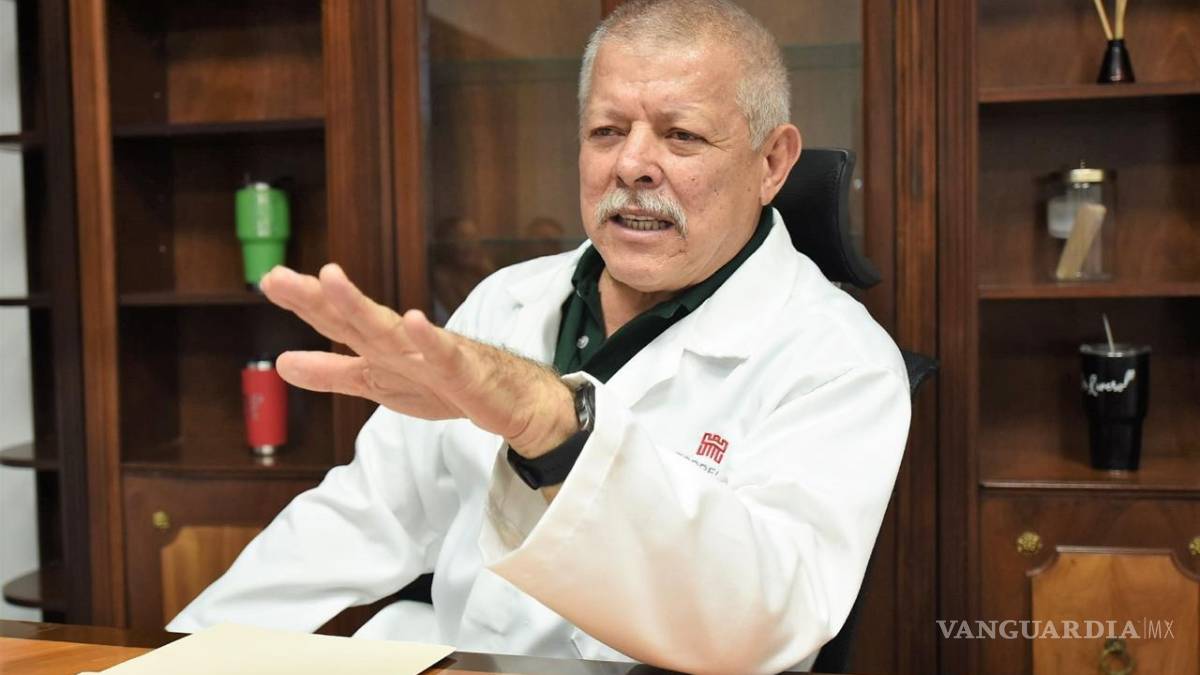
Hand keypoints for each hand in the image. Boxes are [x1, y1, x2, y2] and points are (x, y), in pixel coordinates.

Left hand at [260, 264, 576, 456]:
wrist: (510, 399)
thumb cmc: (444, 385)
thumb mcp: (377, 383)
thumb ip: (332, 373)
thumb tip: (281, 362)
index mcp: (379, 346)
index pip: (335, 322)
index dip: (304, 302)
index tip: (270, 279)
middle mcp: (402, 343)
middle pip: (354, 319)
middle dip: (318, 297)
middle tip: (278, 278)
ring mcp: (432, 355)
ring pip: (391, 331)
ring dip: (361, 306)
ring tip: (331, 280)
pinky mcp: (465, 373)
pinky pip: (445, 356)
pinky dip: (430, 339)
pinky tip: (416, 321)